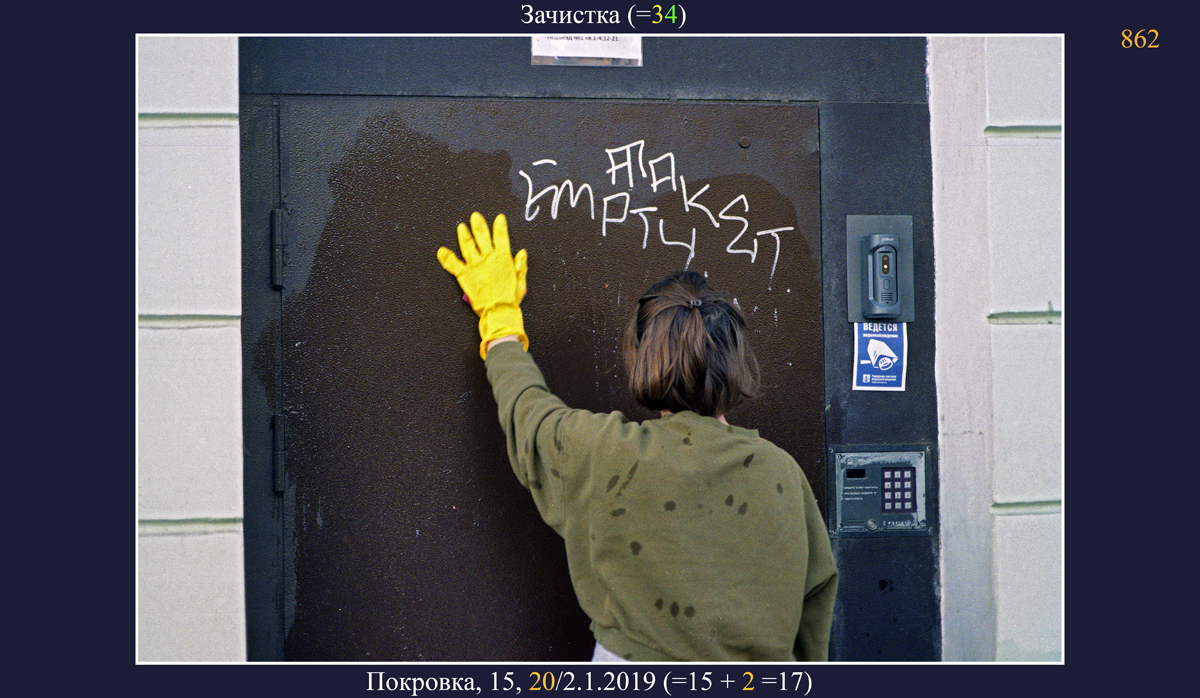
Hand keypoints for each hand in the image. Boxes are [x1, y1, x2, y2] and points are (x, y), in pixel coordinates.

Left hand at [437, 212, 528, 358]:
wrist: (498, 311)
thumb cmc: (510, 298)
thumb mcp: (521, 282)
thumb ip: (520, 266)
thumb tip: (522, 253)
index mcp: (503, 258)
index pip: (501, 237)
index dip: (500, 226)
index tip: (499, 218)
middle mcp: (488, 258)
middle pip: (482, 236)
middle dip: (478, 225)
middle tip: (475, 216)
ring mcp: (475, 265)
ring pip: (467, 245)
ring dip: (463, 235)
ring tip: (461, 227)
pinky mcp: (464, 275)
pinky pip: (453, 264)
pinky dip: (446, 257)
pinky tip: (441, 251)